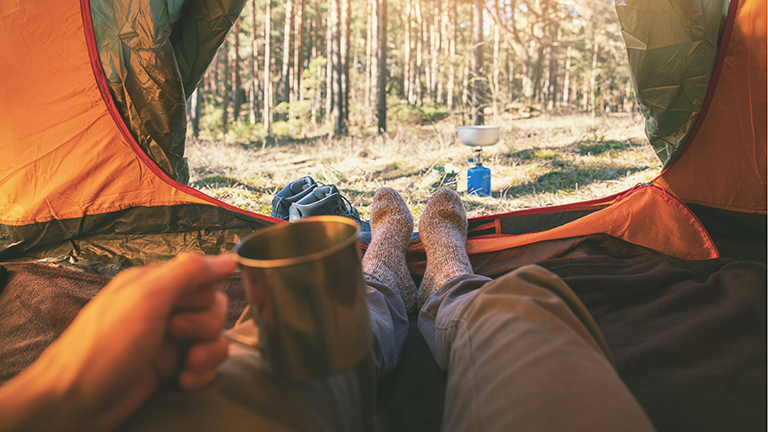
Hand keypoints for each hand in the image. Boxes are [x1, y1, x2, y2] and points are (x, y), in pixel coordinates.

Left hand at [0, 253, 236, 431]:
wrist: (75, 403)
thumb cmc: (104, 347)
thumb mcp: (147, 297)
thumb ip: (189, 272)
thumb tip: (229, 258)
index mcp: (155, 285)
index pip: (204, 277)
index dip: (202, 295)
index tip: (180, 308)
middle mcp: (164, 309)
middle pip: (214, 308)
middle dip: (205, 326)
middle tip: (176, 335)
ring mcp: (168, 341)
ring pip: (214, 338)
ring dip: (207, 353)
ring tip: (186, 366)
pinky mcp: (170, 369)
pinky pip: (206, 365)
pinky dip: (201, 374)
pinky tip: (182, 381)